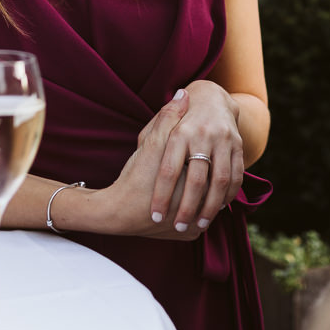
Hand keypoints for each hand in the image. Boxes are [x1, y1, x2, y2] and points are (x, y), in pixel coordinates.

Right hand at [73, 90, 200, 240]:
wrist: (114, 213)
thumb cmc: (134, 178)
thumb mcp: (150, 145)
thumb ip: (168, 119)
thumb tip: (184, 94)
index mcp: (190, 183)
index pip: (214, 164)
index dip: (211, 150)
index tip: (207, 141)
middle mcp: (195, 208)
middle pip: (214, 186)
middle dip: (214, 173)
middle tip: (211, 158)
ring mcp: (192, 226)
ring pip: (210, 204)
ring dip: (211, 191)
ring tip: (206, 176)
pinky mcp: (186, 235)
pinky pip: (202, 220)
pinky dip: (201, 206)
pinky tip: (195, 195)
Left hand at [152, 80, 243, 233]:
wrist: (212, 97)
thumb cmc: (177, 119)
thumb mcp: (158, 127)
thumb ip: (146, 150)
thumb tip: (133, 170)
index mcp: (179, 132)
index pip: (168, 171)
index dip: (162, 196)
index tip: (155, 217)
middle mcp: (203, 134)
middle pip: (196, 180)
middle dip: (188, 208)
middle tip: (179, 227)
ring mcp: (223, 139)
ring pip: (220, 181)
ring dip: (211, 207)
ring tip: (200, 224)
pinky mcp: (238, 145)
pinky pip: (236, 175)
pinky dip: (229, 194)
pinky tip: (219, 209)